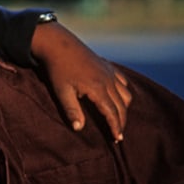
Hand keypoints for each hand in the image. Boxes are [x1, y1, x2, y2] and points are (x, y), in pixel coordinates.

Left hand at [32, 22, 131, 141]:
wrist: (58, 44)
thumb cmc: (57, 69)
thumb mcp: (61, 91)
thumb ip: (71, 110)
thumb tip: (78, 129)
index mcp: (98, 89)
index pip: (112, 113)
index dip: (116, 127)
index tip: (117, 139)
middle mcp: (108, 81)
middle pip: (122, 106)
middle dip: (121, 121)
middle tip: (118, 135)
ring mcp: (109, 72)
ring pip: (126, 94)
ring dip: (124, 108)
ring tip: (118, 118)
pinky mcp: (107, 66)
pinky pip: (122, 81)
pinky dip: (124, 92)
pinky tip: (119, 97)